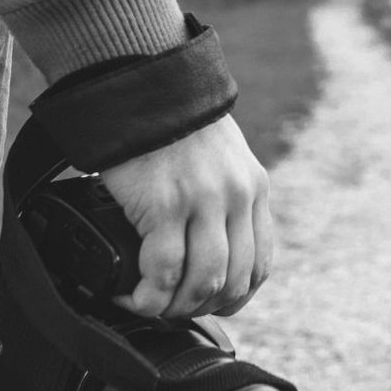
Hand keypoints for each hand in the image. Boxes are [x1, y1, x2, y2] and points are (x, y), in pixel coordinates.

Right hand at [99, 115, 273, 318]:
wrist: (141, 81)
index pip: (260, 265)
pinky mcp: (164, 205)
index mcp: (254, 189)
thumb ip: (223, 195)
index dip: (235, 297)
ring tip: (150, 304)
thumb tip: (208, 242)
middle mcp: (236, 197)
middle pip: (233, 281)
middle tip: (173, 309)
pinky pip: (163, 272)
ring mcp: (203, 202)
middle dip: (203, 308)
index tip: (209, 304)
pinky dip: (146, 296)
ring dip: (174, 307)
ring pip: (202, 284)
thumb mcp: (220, 156)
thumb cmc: (168, 121)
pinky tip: (130, 295)